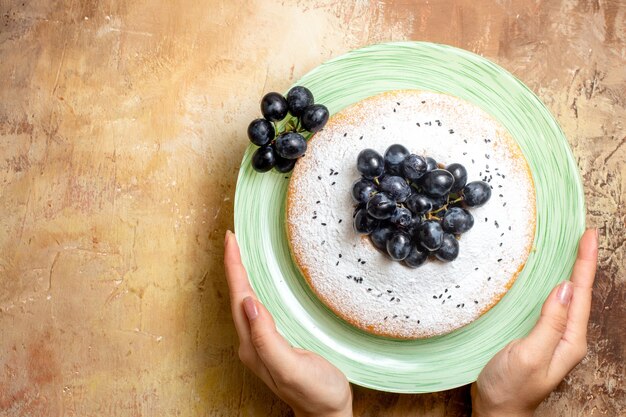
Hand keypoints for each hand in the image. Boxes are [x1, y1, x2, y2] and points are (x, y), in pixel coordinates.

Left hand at [224, 230, 352, 416]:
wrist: (328, 414)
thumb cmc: (318, 394)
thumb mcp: (293, 369)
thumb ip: (268, 340)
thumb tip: (248, 304)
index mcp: (254, 345)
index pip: (239, 297)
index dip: (234, 267)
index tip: (231, 240)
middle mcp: (253, 342)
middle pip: (238, 296)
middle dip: (233, 266)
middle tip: (233, 238)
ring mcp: (262, 343)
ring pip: (246, 301)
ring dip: (241, 275)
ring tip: (240, 253)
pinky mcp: (274, 342)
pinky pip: (258, 308)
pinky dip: (254, 288)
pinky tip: (259, 282)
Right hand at [471, 229, 597, 416]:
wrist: (496, 411)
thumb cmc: (510, 388)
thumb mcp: (529, 356)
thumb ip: (549, 324)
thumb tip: (564, 288)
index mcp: (570, 341)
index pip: (581, 294)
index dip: (584, 263)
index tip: (588, 235)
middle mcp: (567, 337)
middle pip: (579, 293)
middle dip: (583, 263)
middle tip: (584, 235)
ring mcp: (553, 337)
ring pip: (566, 297)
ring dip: (571, 271)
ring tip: (573, 249)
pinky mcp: (537, 336)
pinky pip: (551, 305)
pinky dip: (553, 285)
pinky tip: (549, 278)